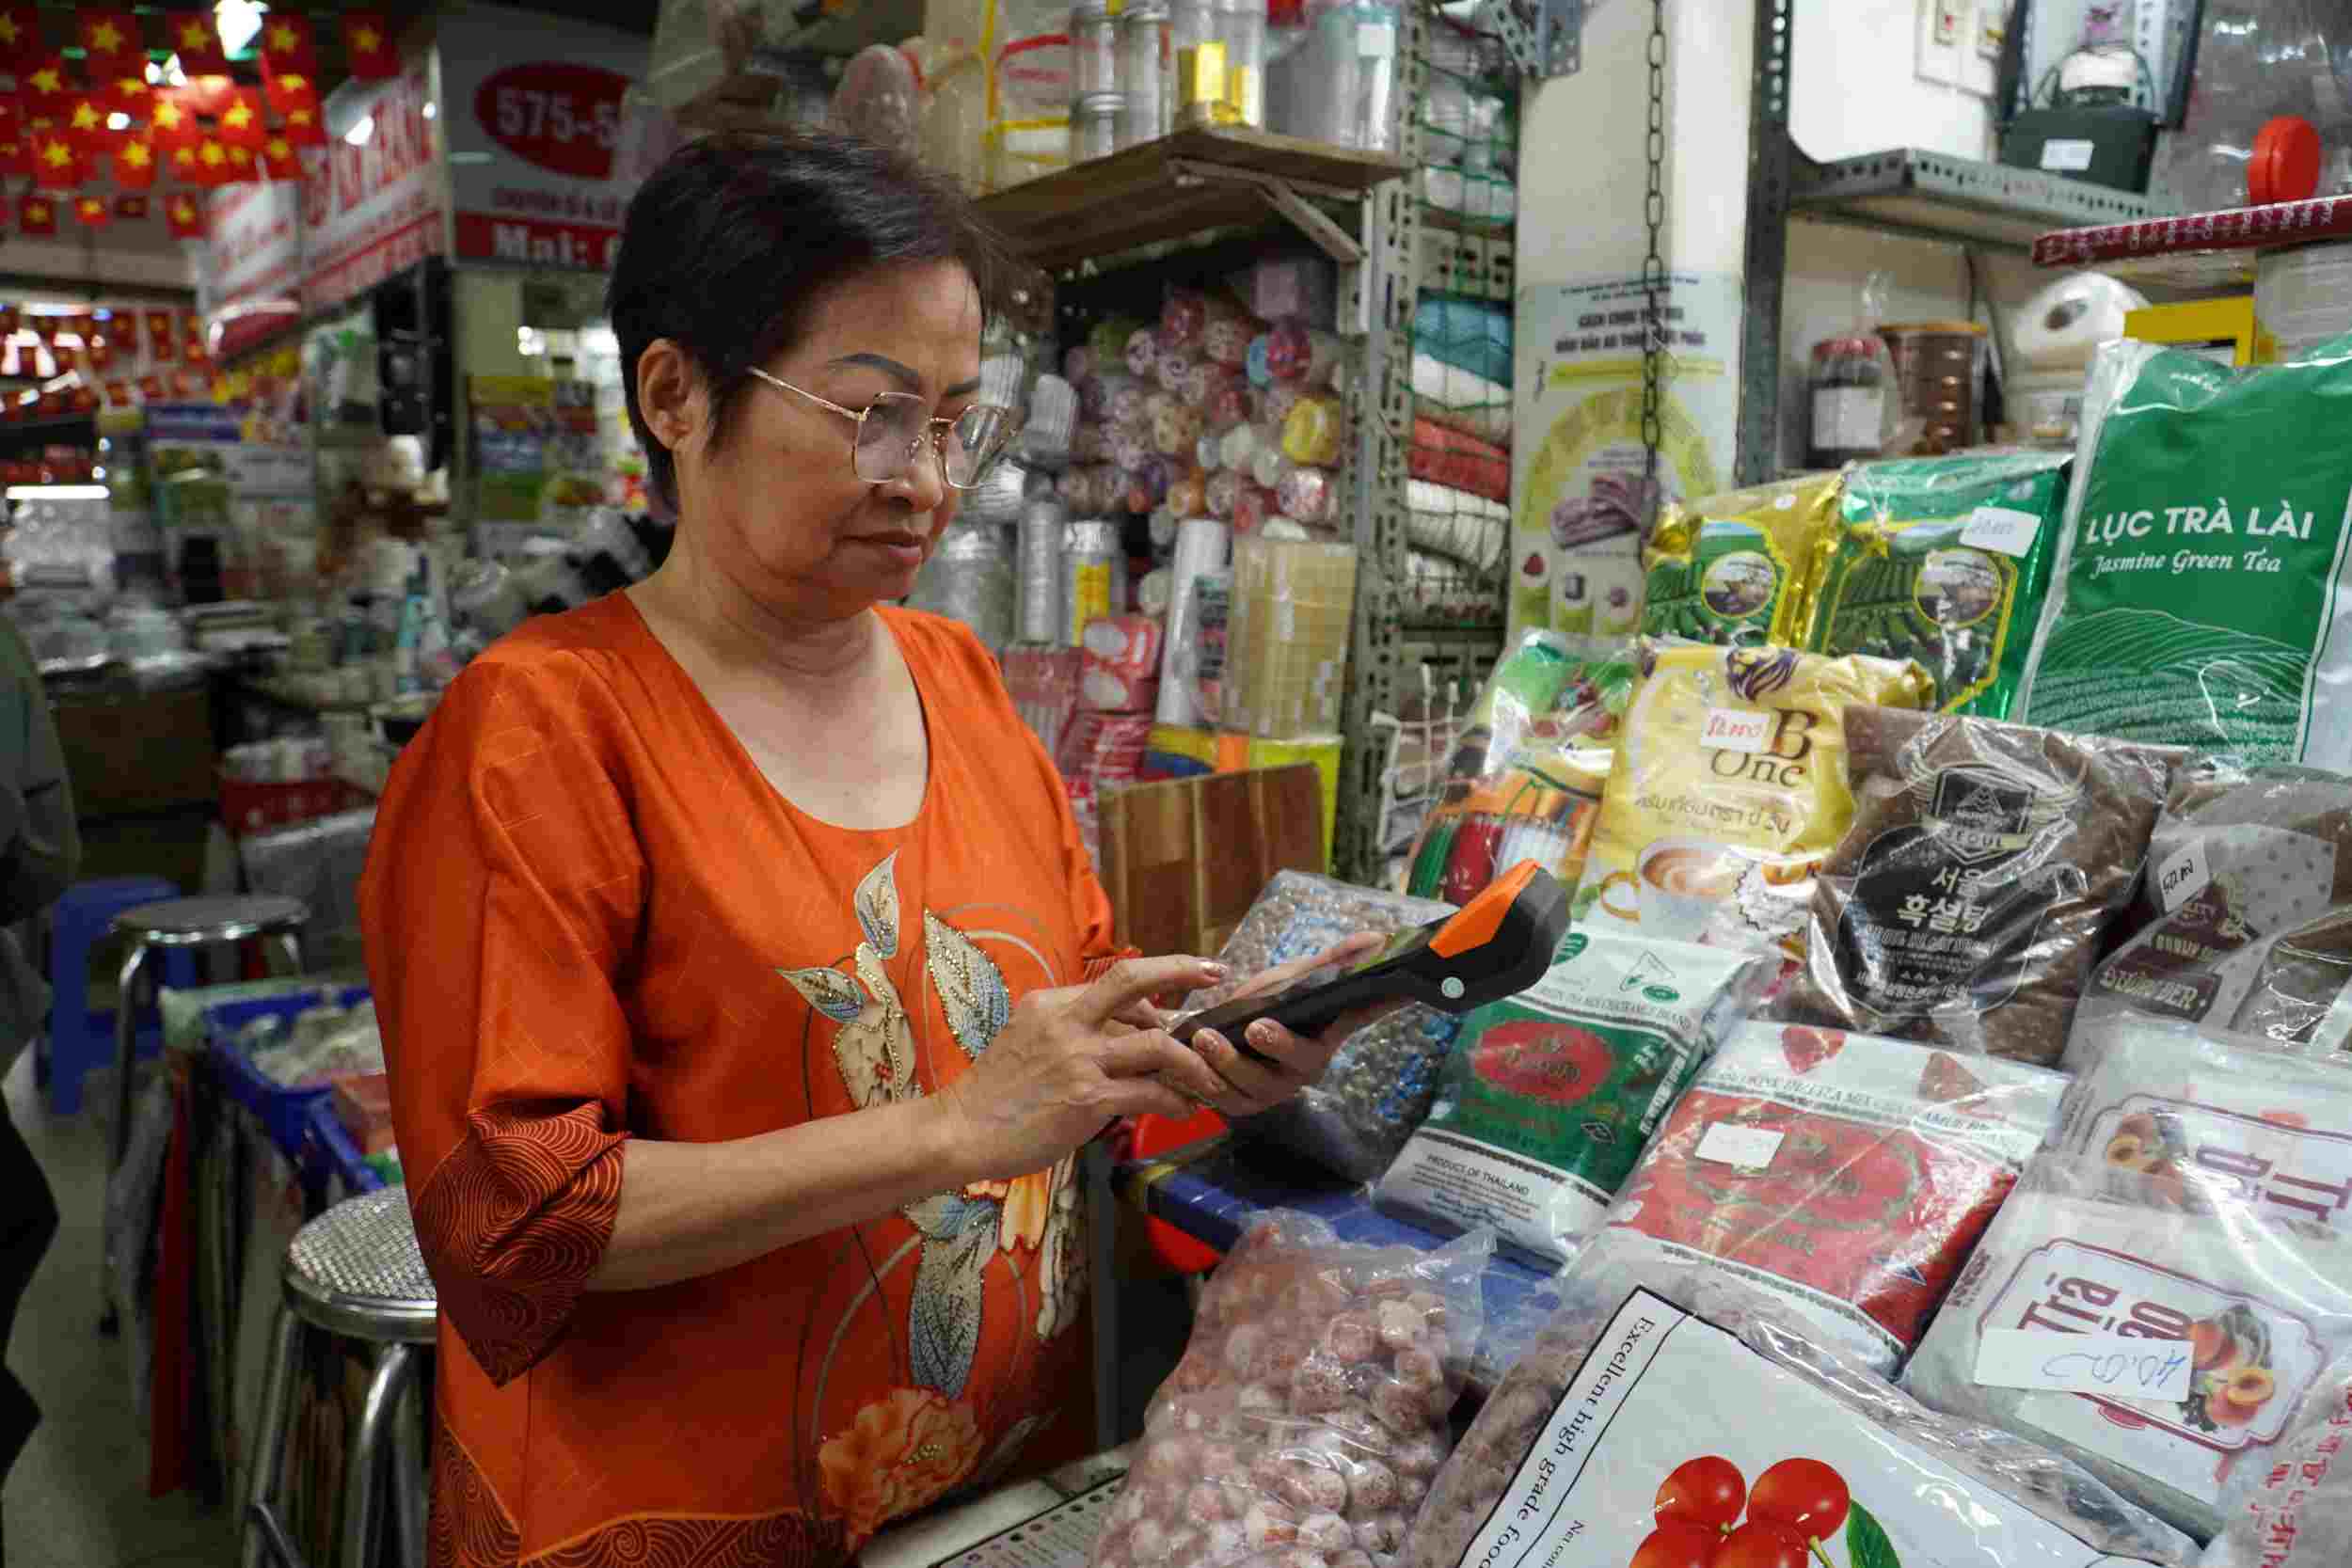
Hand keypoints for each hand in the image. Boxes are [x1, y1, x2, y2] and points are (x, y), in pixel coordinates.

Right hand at [927, 955, 1246, 1184]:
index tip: (1186, 981)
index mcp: (1051, 1002)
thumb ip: (1073, 1030)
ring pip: (1157, 1043)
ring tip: (1210, 1077)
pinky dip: (1177, 1100)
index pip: (1116, 983)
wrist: (960, 1131)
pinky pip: (1151, 1092)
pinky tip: (1186, 1109)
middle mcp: (1066, 1021)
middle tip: (1216, 975)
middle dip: (1181, 971)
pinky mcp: (1087, 1098)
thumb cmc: (996, 1095)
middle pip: (1133, 981)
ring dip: (1193, 1060)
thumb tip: (1128, 1033)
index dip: (1156, 987)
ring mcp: (1078, 1059)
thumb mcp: (1029, 1041)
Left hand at [1180, 932, 1404, 1117]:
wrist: (1212, 1035)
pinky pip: (1223, 1100)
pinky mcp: (1240, 1104)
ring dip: (1228, 1063)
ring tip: (1203, 1038)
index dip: (1386, 1002)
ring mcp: (1273, 1089)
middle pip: (1301, 1060)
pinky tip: (1188, 1064)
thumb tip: (1378, 938)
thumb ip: (1330, 962)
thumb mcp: (1291, 978)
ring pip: (1255, 1085)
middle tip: (1256, 1026)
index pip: (1365, 1013)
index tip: (1404, 988)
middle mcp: (1306, 1066)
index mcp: (1328, 1032)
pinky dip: (1204, 1083)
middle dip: (1279, 1046)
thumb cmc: (1264, 1005)